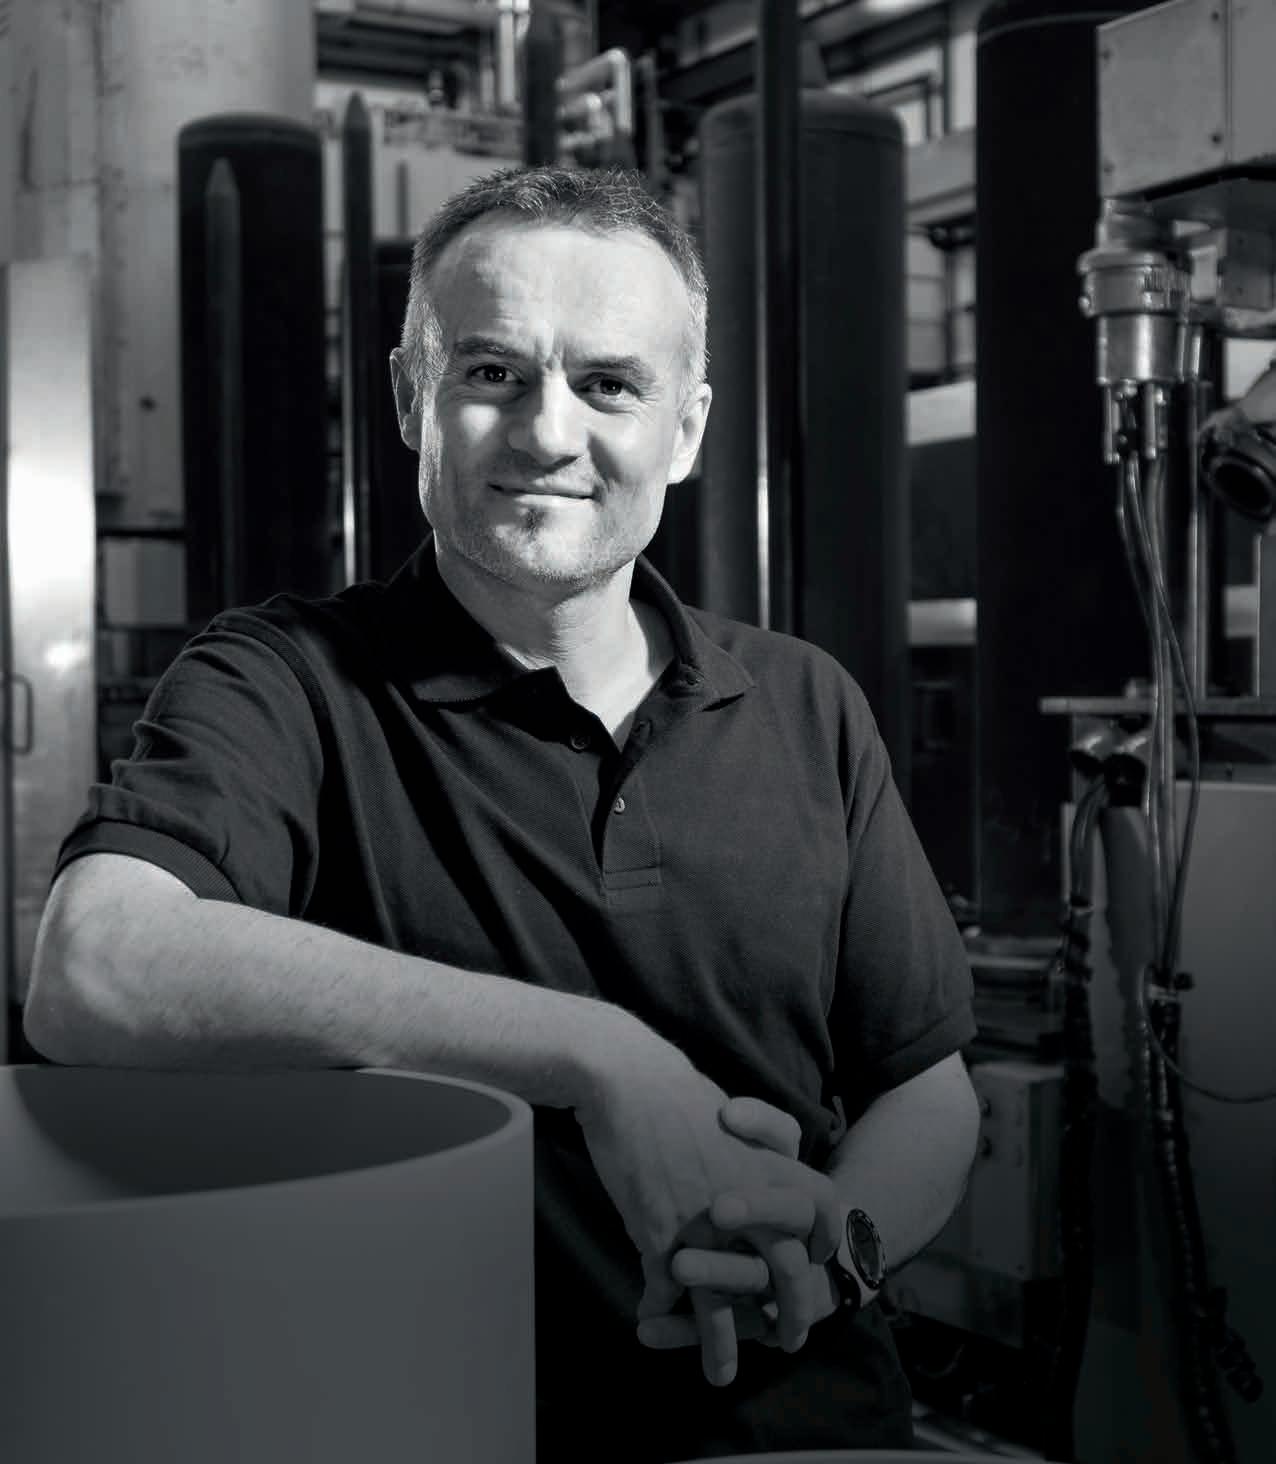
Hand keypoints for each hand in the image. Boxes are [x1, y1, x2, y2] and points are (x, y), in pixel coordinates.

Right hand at [574, 1039, 838, 1385]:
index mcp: (767, 1165)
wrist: (625, 1078)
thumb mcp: (731, 1116)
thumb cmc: (674, 1092)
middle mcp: (743, 1197)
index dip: (823, 1241)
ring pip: (721, 1297)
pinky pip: (665, 1288)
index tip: (814, 1262)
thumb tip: (756, 1184)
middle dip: (790, 1312)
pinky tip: (651, 1320)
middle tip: (789, 1340)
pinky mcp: (657, 1231)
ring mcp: (700, 1219)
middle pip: (784, 1266)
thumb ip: (753, 1153)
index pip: (821, 1208)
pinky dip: (659, 1311)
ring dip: (722, 1342)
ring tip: (721, 1375)